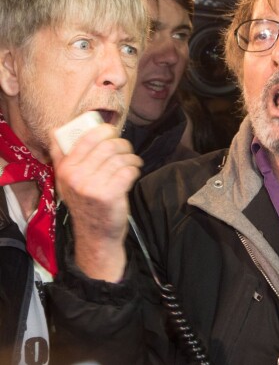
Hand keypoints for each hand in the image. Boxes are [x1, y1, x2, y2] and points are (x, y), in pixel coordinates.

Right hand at [50, 123, 142, 281]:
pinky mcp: (110, 195)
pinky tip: (133, 172)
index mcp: (65, 169)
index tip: (112, 133)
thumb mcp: (66, 181)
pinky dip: (135, 168)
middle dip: (123, 144)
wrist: (95, 235)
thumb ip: (62, 156)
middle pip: (108, 145)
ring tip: (132, 162)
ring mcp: (92, 186)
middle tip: (126, 149)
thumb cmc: (85, 202)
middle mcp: (75, 177)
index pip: (87, 138)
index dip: (104, 130)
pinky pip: (128, 170)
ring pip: (120, 157)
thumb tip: (56, 130)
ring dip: (131, 157)